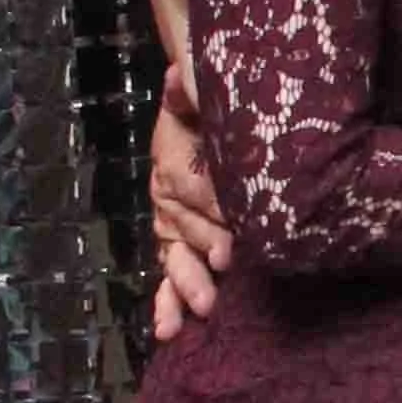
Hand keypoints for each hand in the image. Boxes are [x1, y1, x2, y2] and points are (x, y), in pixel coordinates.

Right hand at [149, 63, 229, 339]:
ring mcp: (172, 226)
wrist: (193, 121)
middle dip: (206, 248)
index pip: (193, 187)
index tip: (234, 232)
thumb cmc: (200, 112)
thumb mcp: (194, 98)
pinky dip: (167, 302)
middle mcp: (169, 198)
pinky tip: (169, 330)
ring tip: (201, 308)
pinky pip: (168, 275)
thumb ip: (187, 88)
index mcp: (174, 162)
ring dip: (187, 284)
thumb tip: (179, 72)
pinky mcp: (177, 245)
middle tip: (224, 266)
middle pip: (188, 227)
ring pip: (176, 258)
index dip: (212, 208)